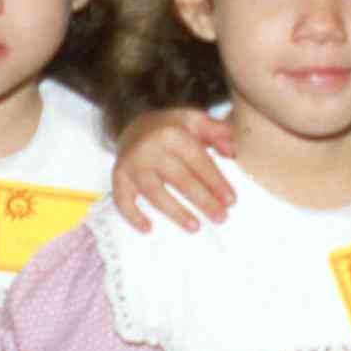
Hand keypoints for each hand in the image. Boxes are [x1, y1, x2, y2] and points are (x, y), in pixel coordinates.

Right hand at [112, 108, 236, 231]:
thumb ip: (218, 131)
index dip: (216, 182)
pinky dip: (132, 216)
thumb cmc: (173, 129)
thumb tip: (232, 152)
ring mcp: (132, 163)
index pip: (198, 161)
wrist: (135, 126)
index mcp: (173, 133)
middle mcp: (150, 148)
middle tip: (221, 218)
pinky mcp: (118, 176)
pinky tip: (148, 229)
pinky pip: (122, 199)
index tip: (231, 201)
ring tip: (195, 227)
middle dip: (203, 201)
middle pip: (180, 180)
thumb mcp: (196, 121)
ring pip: (154, 193)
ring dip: (176, 213)